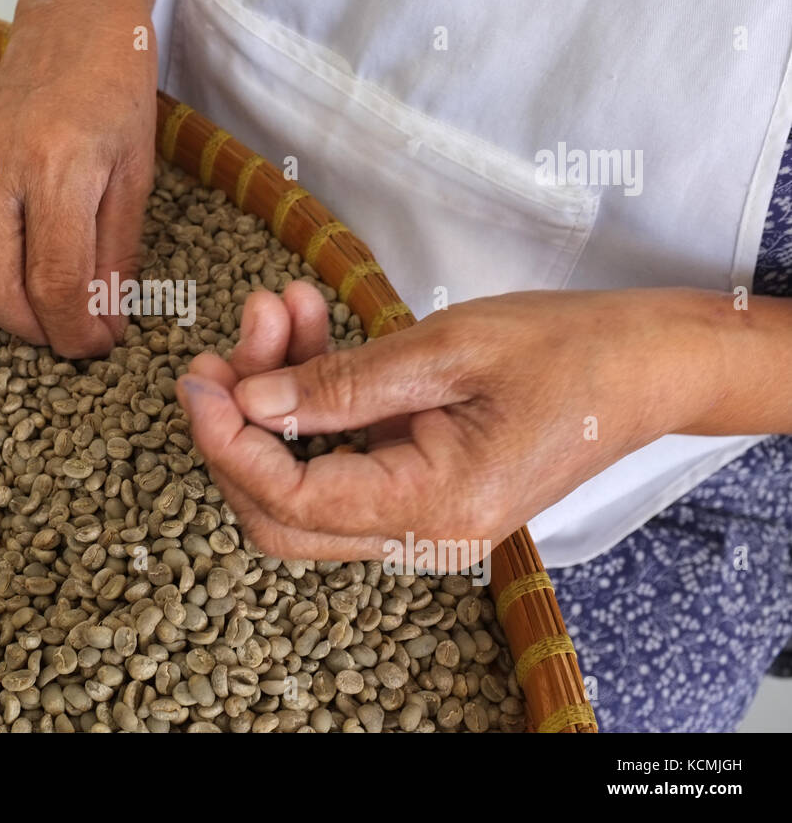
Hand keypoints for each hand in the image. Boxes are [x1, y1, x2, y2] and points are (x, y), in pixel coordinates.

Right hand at [0, 0, 157, 357]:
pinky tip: (12, 275)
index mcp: (58, 166)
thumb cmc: (116, 95)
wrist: (70, 25)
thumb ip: (115, 256)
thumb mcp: (135, 176)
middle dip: (35, 331)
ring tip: (44, 308)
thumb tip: (102, 326)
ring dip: (1, 313)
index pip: (55, 284)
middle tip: (71, 332)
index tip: (100, 346)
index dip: (78, 333)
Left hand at [176, 286, 712, 561]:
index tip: (197, 381)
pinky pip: (341, 460)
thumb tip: (248, 404)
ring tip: (277, 309)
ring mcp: (419, 519)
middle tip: (217, 352)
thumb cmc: (566, 348)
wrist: (646, 365)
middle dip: (237, 429)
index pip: (291, 499)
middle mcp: (420, 534)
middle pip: (282, 511)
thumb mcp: (444, 349)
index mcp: (432, 506)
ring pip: (305, 483)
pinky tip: (308, 329)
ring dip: (274, 400)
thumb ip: (340, 383)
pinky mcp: (420, 489)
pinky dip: (313, 403)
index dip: (227, 443)